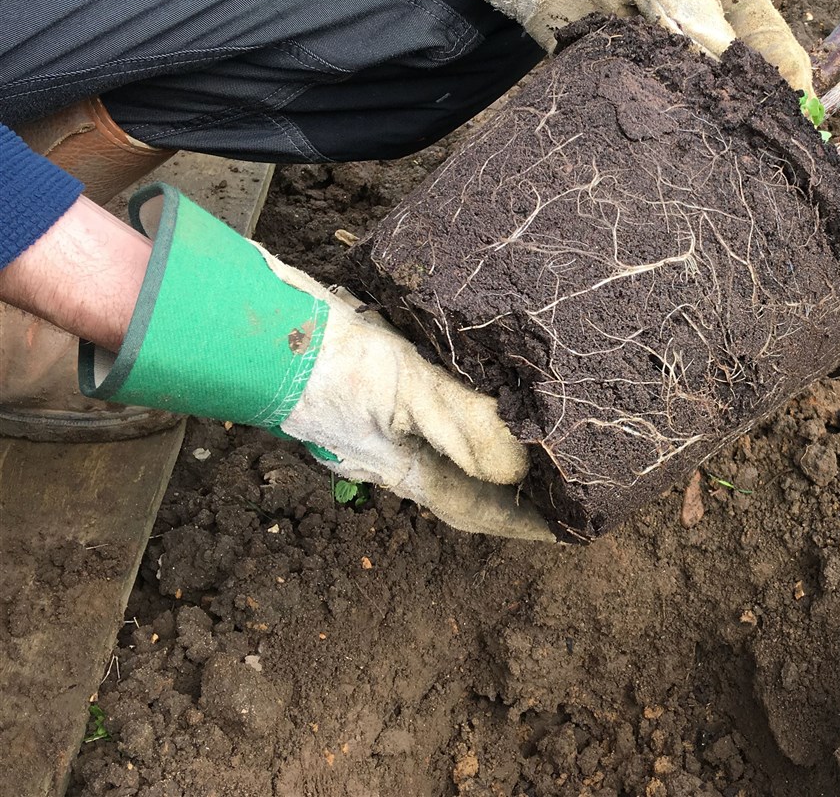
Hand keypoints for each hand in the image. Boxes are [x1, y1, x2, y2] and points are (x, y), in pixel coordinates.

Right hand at [262, 261, 554, 541]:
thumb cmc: (332, 358)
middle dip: (507, 495)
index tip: (563, 534)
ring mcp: (371, 428)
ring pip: (442, 454)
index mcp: (401, 467)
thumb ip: (462, 424)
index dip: (519, 524)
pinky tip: (471, 400)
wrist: (257, 324)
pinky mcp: (363, 395)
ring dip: (484, 458)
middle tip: (558, 493)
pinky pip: (423, 418)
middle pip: (460, 488)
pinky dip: (457, 419)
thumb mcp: (409, 387)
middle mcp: (388, 456)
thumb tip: (516, 471)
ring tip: (530, 451)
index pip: (473, 508)